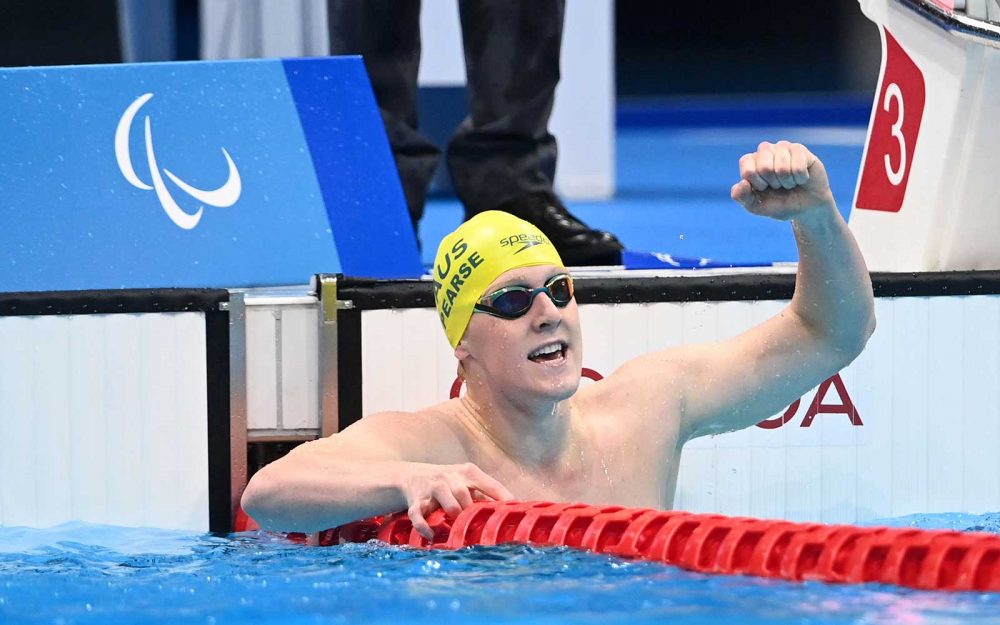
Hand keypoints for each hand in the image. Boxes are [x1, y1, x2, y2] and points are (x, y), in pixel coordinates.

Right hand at [399, 462, 513, 539]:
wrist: (412, 476)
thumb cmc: (449, 483)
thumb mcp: (467, 482)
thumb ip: (485, 495)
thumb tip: (511, 513)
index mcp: (467, 472)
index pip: (489, 484)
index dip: (503, 497)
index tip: (516, 509)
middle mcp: (449, 477)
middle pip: (464, 493)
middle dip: (470, 510)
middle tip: (478, 526)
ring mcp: (431, 489)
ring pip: (444, 500)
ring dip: (453, 514)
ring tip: (457, 529)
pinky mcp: (415, 501)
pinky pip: (419, 515)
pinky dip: (425, 527)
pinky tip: (433, 536)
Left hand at [730, 141, 833, 220]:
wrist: (806, 207)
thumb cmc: (779, 203)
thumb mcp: (756, 206)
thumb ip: (742, 197)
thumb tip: (742, 183)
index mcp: (750, 162)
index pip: (748, 170)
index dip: (757, 184)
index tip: (763, 188)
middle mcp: (765, 151)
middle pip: (764, 168)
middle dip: (773, 183)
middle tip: (778, 185)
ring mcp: (782, 147)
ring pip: (782, 167)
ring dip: (787, 182)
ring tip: (789, 182)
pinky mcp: (800, 149)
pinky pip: (798, 167)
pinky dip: (800, 178)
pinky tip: (801, 177)